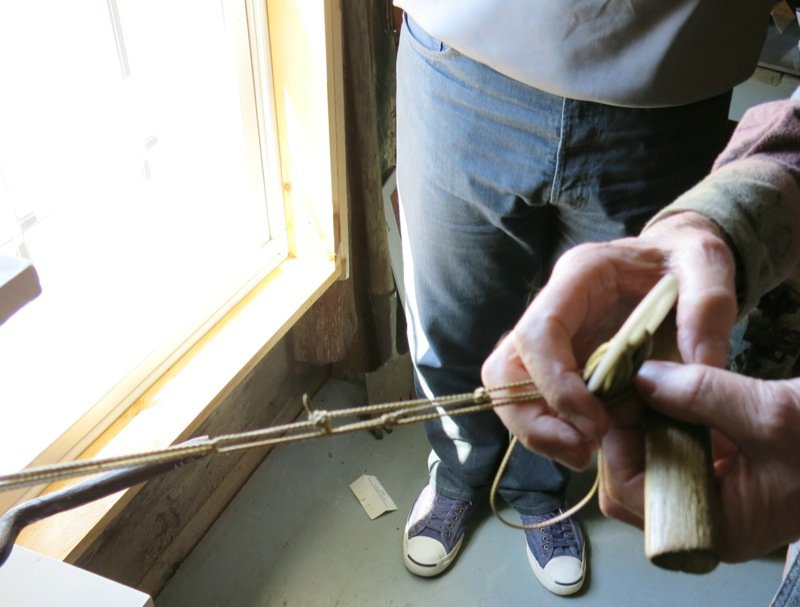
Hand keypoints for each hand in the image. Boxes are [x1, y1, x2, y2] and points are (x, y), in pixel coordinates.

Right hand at [481, 211, 736, 468]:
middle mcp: (551, 307)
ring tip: (583, 455)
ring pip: (509, 390)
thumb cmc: (683, 257)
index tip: (597, 425)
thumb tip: (698, 367)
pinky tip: (591, 445)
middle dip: (531, 418)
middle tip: (580, 453)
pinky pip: (534, 401)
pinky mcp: (557, 364)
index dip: (555, 383)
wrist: (670, 260)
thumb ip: (708, 305)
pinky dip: (553, 430)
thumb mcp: (706, 262)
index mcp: (578, 276)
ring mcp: (549, 338)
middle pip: (505, 367)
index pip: (538, 332)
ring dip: (536, 431)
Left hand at [600, 361, 799, 561]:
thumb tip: (641, 377)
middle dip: (629, 429)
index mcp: (718, 528)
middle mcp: (710, 520)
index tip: (620, 393)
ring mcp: (718, 496)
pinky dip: (673, 416)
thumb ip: (703, 395)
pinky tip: (674, 385)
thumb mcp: (772, 414)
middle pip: (634, 479)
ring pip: (654, 459)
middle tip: (633, 379)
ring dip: (649, 419)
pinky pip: (680, 447)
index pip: (631, 494)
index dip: (618, 443)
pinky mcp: (729, 471)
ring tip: (652, 376)